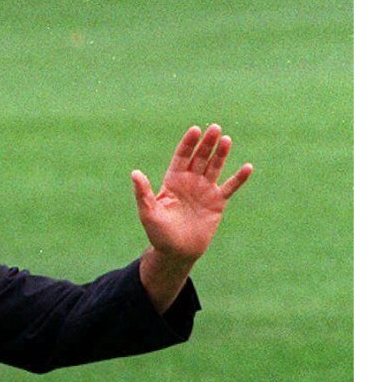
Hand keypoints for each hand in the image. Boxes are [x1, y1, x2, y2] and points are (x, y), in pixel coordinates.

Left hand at [129, 125, 253, 263]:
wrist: (177, 253)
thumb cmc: (159, 234)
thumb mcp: (148, 213)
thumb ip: (143, 193)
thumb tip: (135, 173)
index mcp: (173, 181)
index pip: (182, 156)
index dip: (188, 143)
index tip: (195, 130)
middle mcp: (190, 181)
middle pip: (200, 157)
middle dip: (207, 143)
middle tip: (215, 129)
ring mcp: (205, 190)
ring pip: (214, 167)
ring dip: (221, 154)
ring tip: (227, 140)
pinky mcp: (217, 202)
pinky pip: (230, 187)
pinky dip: (239, 178)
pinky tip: (248, 167)